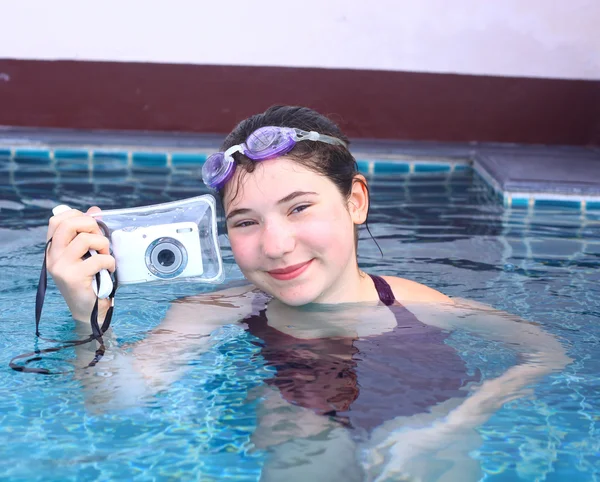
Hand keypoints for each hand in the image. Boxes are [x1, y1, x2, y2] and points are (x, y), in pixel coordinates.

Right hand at [46, 206, 114, 321]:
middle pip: (67, 224)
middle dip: (91, 225)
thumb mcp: (87, 254)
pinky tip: (109, 270)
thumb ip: (88, 232)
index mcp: (54, 249)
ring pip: (86, 239)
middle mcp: (53, 257)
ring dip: (103, 244)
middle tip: (101, 238)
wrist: (90, 311)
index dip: (77, 216)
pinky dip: (110, 262)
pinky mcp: (74, 277)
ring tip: (106, 256)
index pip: (57, 220)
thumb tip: (95, 210)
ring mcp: (61, 267)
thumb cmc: (91, 280)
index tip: (92, 225)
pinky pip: (99, 259)